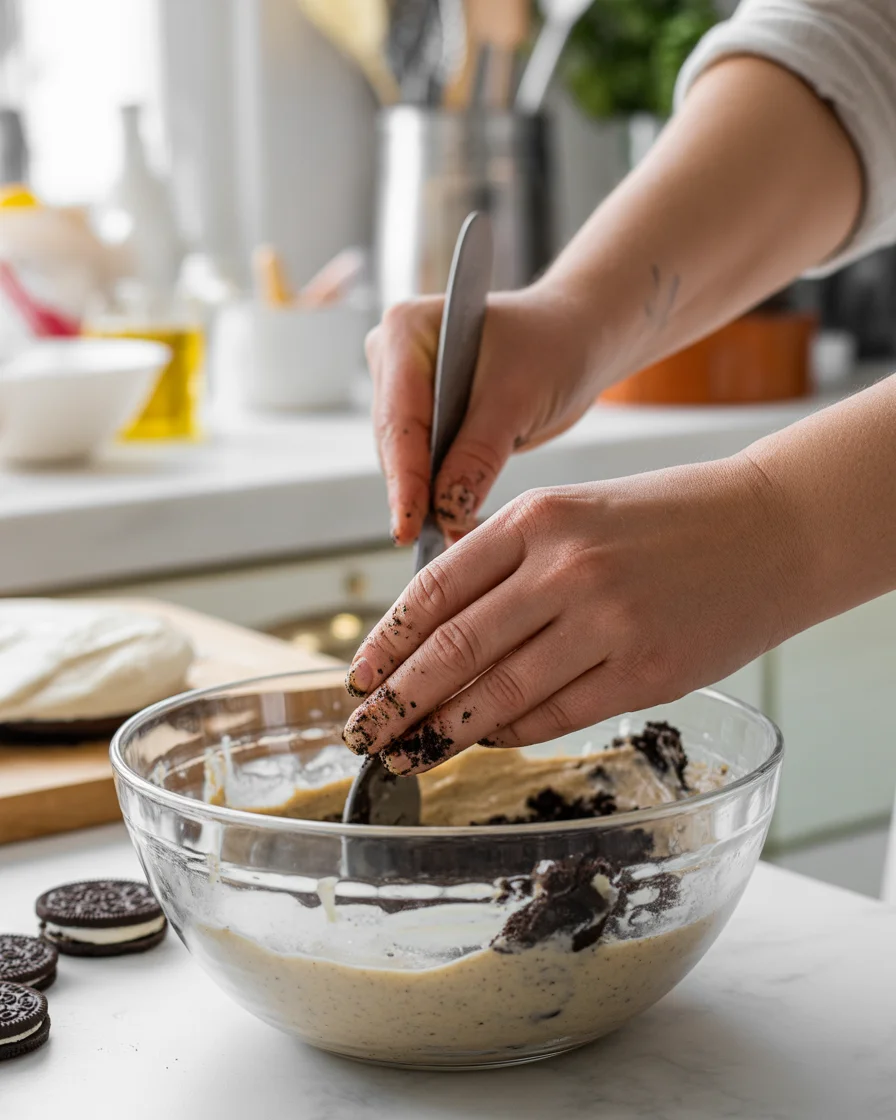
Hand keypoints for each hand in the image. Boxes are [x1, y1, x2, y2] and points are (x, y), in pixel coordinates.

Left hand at [341, 455, 795, 772]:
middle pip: (455, 649)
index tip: (358, 676)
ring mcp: (608, 622)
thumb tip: (442, 633)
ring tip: (409, 753)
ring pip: (500, 692)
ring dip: (445, 730)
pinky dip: (511, 733)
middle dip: (398, 699)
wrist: (774, 528)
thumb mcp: (577, 511)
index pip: (435, 589)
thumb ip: (510, 562)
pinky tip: (485, 741)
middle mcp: (566, 568)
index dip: (387, 642)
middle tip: (362, 732)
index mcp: (539, 517)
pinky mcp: (646, 671)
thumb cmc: (668, 518)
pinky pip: (556, 714)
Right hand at [366, 284, 598, 545]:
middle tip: (438, 541)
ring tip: (453, 536)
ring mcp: (404, 384)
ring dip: (429, 497)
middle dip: (417, 493)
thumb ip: (478, 455)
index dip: (404, 479)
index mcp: (406, 330)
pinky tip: (457, 520)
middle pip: (395, 441)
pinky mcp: (423, 411)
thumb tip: (446, 511)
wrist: (577, 338)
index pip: (398, 418)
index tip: (407, 528)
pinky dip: (441, 488)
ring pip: (405, 456)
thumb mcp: (518, 400)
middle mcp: (393, 355)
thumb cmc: (553, 347)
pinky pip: (423, 458)